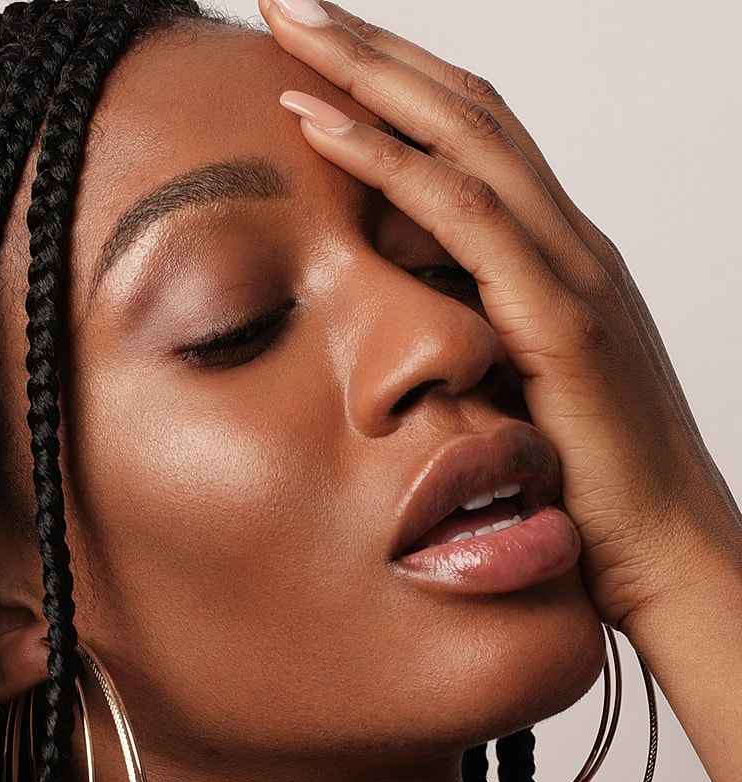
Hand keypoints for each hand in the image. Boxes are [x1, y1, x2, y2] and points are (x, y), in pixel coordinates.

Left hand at [260, 0, 741, 639]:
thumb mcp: (511, 394)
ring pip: (464, 137)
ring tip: (290, 22)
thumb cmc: (586, 487)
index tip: (318, 49)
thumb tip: (400, 313)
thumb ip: (467, 338)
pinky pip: (464, 218)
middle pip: (464, 110)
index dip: (396, 84)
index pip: (470, 139)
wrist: (662, 557)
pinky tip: (320, 124)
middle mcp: (566, 244)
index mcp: (553, 258)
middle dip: (373, 46)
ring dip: (371, 73)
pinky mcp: (560, 322)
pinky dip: (388, 162)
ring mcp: (569, 273)